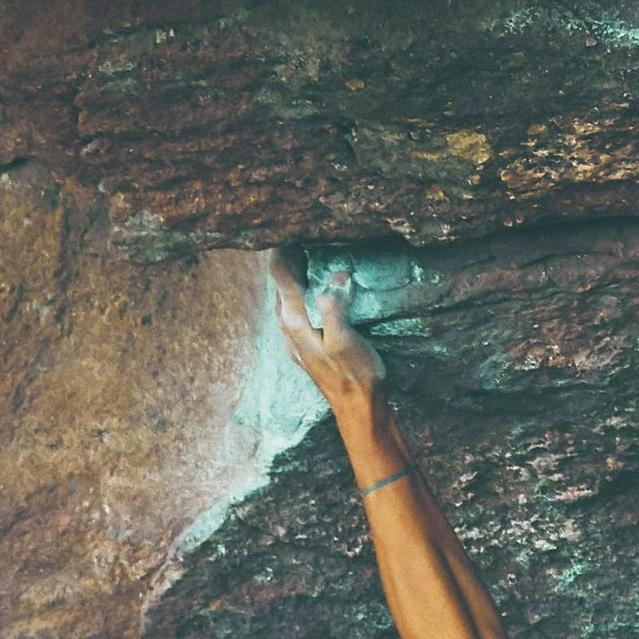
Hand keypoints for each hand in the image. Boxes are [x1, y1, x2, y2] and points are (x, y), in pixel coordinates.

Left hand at [271, 251, 384, 405]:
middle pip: (280, 285)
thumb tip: (335, 277)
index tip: (293, 229)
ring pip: (287, 299)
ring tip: (307, 257)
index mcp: (294, 321)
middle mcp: (288, 329)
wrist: (358, 409)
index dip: (285, 250)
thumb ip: (334, 307)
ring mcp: (295, 340)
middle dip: (289, 260)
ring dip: (294, 277)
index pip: (281, 276)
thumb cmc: (355, 375)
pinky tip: (315, 293)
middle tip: (302, 237)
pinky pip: (297, 311)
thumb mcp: (345, 340)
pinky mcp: (305, 347)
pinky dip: (302, 295)